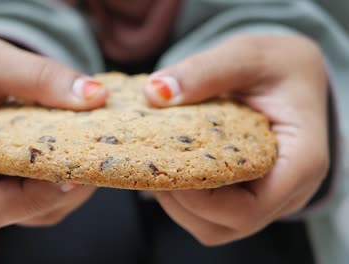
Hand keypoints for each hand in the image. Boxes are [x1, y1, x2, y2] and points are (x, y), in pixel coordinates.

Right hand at [0, 28, 108, 229]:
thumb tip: (96, 96)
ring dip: (66, 186)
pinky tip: (75, 152)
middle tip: (96, 155)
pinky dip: (58, 179)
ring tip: (90, 150)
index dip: (34, 198)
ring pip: (29, 210)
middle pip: (13, 212)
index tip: (75, 172)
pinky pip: (31, 197)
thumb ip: (41, 77)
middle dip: (60, 189)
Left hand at [144, 35, 328, 244]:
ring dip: (180, 205)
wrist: (291, 74)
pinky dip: (186, 200)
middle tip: (154, 165)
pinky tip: (171, 167)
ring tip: (159, 167)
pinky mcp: (249, 192)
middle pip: (228, 225)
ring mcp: (269, 196)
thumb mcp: (246, 55)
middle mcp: (288, 189)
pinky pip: (214, 214)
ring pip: (216, 227)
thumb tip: (156, 93)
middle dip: (183, 203)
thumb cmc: (278, 65)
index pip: (250, 208)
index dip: (202, 200)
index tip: (167, 167)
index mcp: (301, 160)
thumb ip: (206, 71)